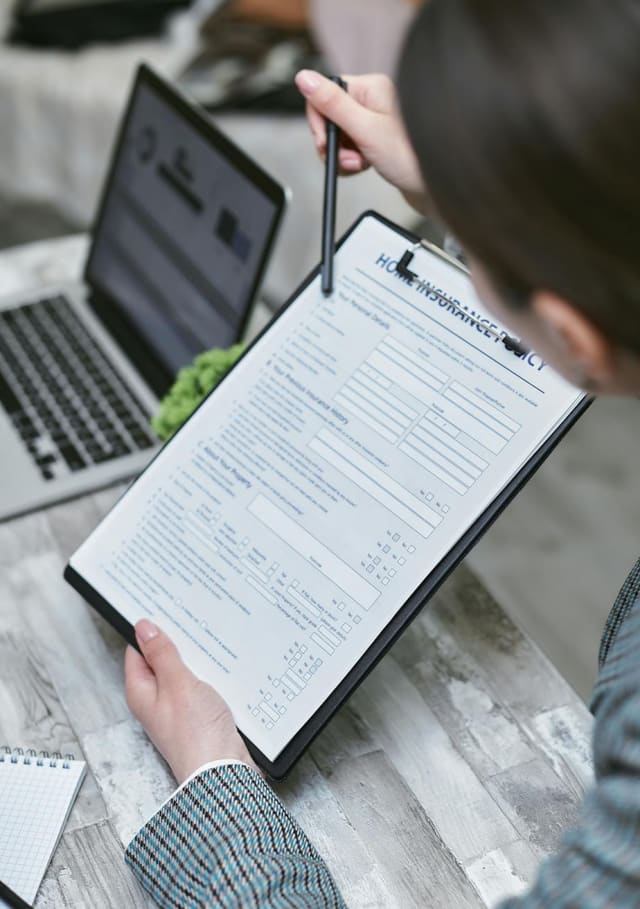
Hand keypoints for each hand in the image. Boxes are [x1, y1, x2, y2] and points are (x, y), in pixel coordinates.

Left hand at [124, 619, 257, 784]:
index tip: (162, 611)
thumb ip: (162, 654)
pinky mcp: (198, 717)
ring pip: (183, 675)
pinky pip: (200, 688)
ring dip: (195, 660)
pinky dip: (209, 676)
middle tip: (190, 621)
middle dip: (175, 643)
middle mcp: (156, 702)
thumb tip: (144, 628)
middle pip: (161, 662)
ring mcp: (178, 711)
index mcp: (142, 693)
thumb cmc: (196, 734)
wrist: (222, 771)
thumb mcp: (177, 683)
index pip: (137, 652)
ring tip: (209, 642)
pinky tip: (222, 668)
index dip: (148, 631)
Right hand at [295, 69, 426, 209]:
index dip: (320, 121)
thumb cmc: (409, 158)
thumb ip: (333, 104)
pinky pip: (349, 147)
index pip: (326, 93)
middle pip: (330, 116)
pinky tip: (363, 167)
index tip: (325, 143)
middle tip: (348, 158)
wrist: (432, 187)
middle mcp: (373, 100)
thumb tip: (304, 77)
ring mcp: (374, 120)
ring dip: (342, 155)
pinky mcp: (375, 139)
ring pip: (338, 135)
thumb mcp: (364, 130)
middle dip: (332, 143)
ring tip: (360, 164)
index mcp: (371, 88)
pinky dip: (350, 160)